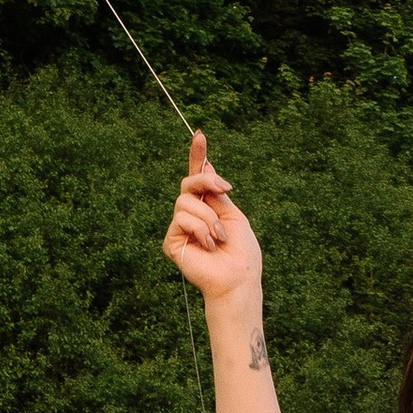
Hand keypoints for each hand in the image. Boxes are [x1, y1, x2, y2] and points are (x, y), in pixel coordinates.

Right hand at [162, 131, 263, 308]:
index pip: (198, 178)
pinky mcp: (171, 241)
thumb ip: (215, 193)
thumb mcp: (232, 215)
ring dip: (209, 218)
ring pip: (185, 202)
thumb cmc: (241, 252)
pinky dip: (200, 229)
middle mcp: (192, 215)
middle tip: (225, 190)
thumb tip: (207, 167)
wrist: (237, 277)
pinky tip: (208, 246)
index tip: (200, 135)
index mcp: (209, 207)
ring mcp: (180, 227)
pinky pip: (181, 219)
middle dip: (206, 181)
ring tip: (219, 238)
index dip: (197, 156)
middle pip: (189, 182)